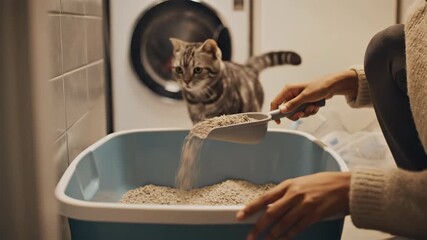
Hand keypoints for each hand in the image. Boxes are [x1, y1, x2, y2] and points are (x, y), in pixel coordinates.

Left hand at [236, 172, 350, 239]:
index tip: (240, 216)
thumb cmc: (322, 183)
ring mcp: (305, 205)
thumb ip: (285, 194)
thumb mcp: (300, 183)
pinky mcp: (315, 214)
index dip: (251, 208)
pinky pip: (297, 228)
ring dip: (272, 235)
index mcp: (288, 185)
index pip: (264, 198)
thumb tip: (270, 207)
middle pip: (271, 213)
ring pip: (283, 224)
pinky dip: (288, 236)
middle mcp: (294, 194)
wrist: (345, 186)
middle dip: (258, 227)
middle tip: (250, 236)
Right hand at [270, 70, 357, 123]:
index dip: (275, 112)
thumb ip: (293, 104)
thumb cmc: (319, 87)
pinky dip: (309, 111)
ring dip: (305, 112)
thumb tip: (282, 111)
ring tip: (312, 107)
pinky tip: (315, 106)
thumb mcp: (305, 96)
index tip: (278, 121)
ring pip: (296, 112)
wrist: (332, 86)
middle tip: (302, 113)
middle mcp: (291, 94)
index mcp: (288, 90)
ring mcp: (297, 99)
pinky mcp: (303, 102)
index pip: (275, 102)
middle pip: (286, 111)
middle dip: (296, 114)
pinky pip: (303, 112)